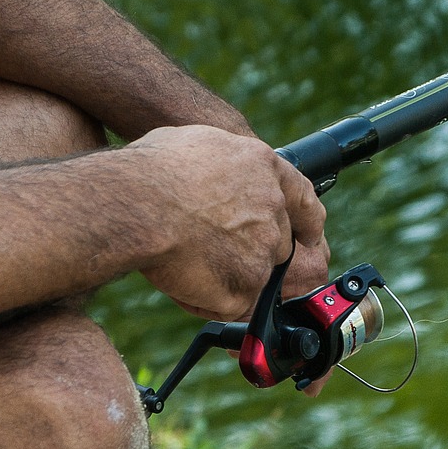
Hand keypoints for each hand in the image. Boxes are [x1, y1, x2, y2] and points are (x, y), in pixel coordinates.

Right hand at [128, 125, 327, 321]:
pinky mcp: (247, 287)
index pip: (305, 200)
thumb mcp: (200, 145)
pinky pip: (231, 304)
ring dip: (225, 275)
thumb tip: (224, 179)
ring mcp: (264, 251)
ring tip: (181, 259)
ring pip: (252, 275)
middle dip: (250, 252)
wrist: (137, 205)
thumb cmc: (152, 171)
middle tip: (209, 249)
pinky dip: (208, 299)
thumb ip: (227, 168)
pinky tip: (179, 278)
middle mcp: (273, 209)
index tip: (310, 237)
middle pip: (277, 245)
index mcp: (265, 168)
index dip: (308, 223)